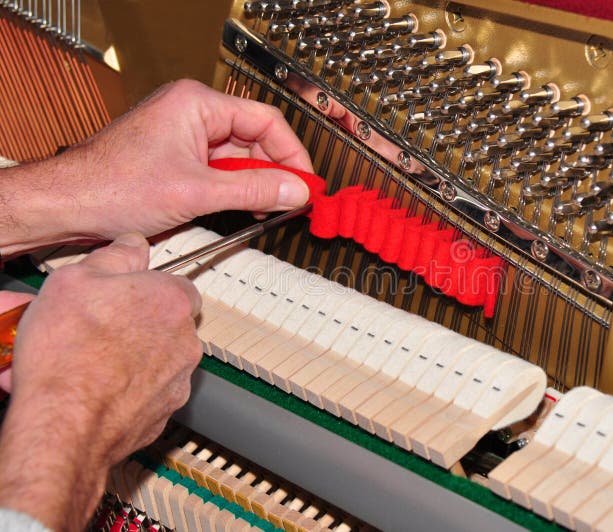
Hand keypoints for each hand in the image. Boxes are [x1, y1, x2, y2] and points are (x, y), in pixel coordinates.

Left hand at [0, 79, 312, 256]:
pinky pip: (218, 170)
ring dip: (254, 183)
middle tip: (294, 199)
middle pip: (254, 139)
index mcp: (197, 104)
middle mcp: (192, 114)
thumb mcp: (197, 191)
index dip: (292, 153)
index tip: (307, 181)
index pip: (266, 121)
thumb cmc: (112, 186)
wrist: (68, 204)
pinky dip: (233, 189)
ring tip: (271, 208)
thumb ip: (254, 191)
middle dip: (274, 171)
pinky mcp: (177, 158)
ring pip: (237, 157)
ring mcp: (184, 136)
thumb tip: (295, 191)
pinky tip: (245, 208)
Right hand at [0, 233, 201, 529]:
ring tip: (79, 362)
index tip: (117, 295)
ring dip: (122, 359)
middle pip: (162, 324)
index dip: (140, 289)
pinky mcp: (161, 415)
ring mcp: (177, 381)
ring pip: (151, 361)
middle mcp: (185, 342)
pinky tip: (86, 389)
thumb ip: (115, 257)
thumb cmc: (69, 354)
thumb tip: (132, 245)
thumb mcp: (77, 278)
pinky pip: (142, 395)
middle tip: (89, 330)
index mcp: (172, 301)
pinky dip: (119, 392)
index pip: (173, 285)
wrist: (64, 424)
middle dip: (128, 326)